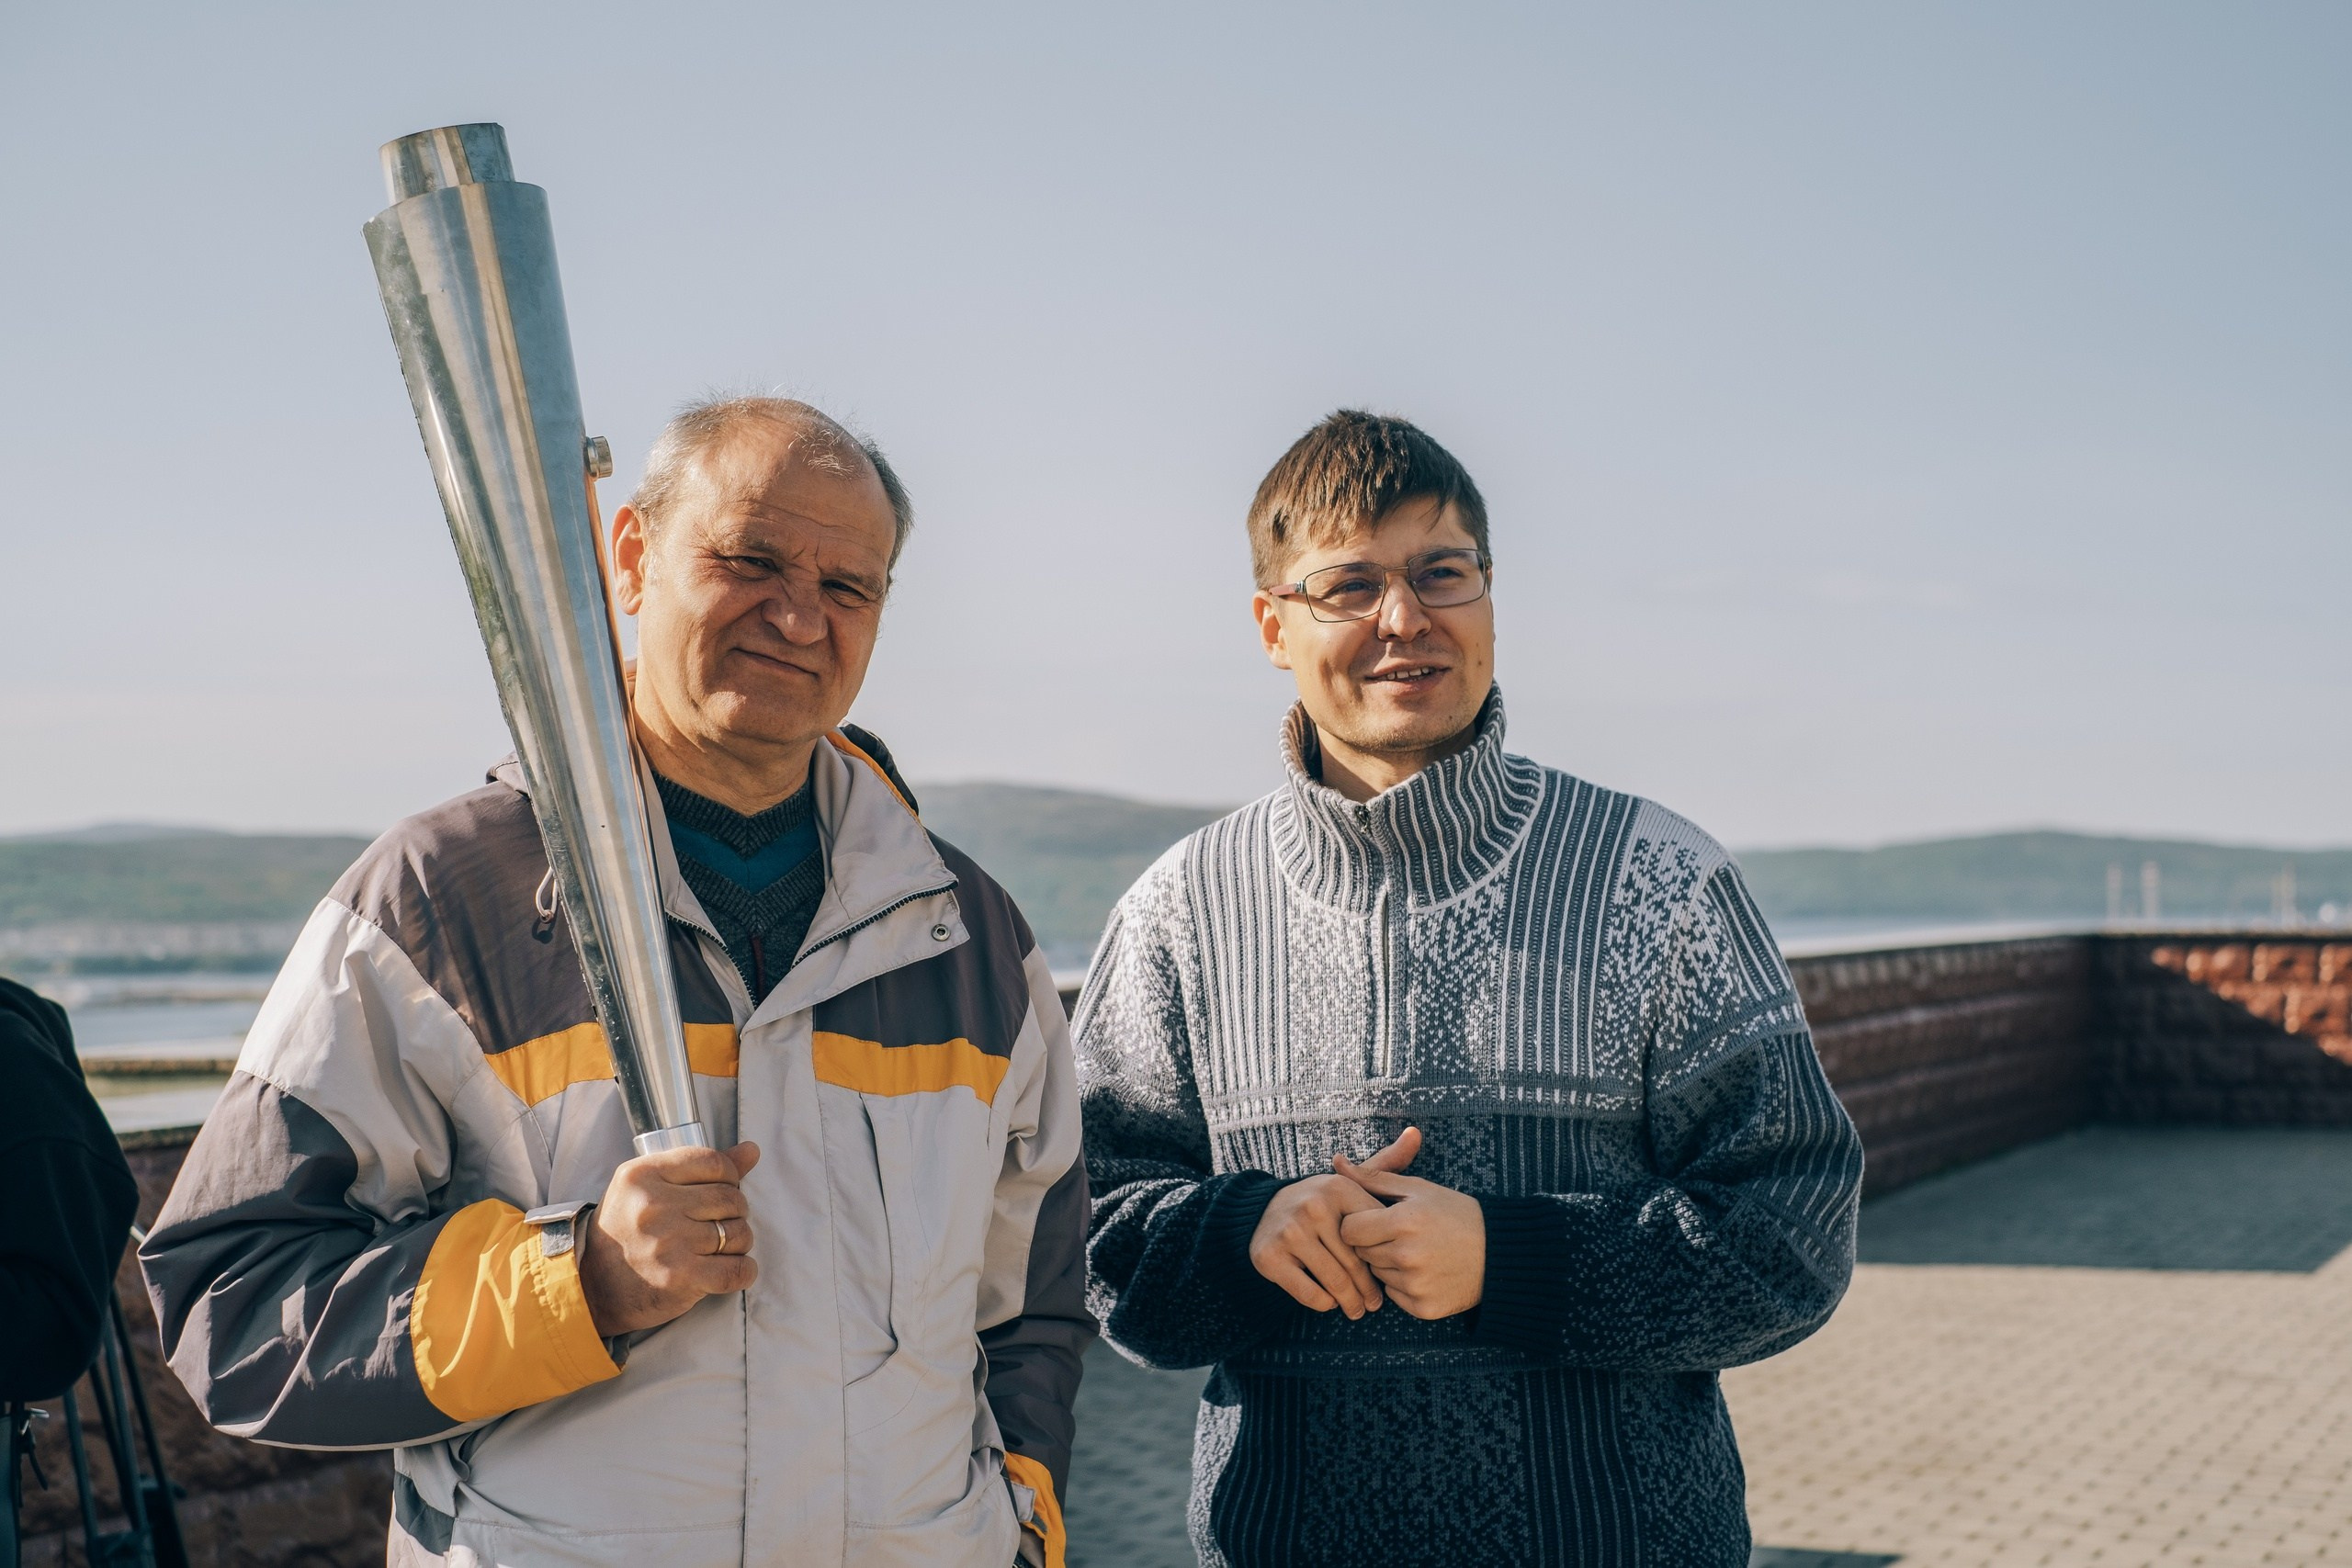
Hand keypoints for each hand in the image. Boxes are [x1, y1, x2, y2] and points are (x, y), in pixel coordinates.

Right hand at [579, 1141, 760, 1336]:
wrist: (592, 1287)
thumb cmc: (626, 1232)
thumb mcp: (648, 1187)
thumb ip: (699, 1167)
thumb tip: (751, 1150)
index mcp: (643, 1175)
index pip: (713, 1162)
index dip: (729, 1177)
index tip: (721, 1191)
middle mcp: (653, 1205)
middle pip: (731, 1198)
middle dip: (736, 1212)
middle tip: (720, 1224)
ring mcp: (667, 1242)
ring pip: (738, 1233)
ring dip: (738, 1242)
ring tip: (719, 1247)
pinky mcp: (680, 1277)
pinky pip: (737, 1269)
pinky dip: (743, 1271)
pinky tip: (730, 1270)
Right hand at [1246, 1129, 1421, 1318]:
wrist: (1261, 1213)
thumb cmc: (1321, 1203)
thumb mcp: (1349, 1183)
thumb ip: (1385, 1164)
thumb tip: (1416, 1133)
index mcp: (1337, 1187)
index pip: (1374, 1233)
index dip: (1384, 1256)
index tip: (1388, 1272)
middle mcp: (1312, 1206)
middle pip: (1355, 1260)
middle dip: (1369, 1288)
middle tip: (1376, 1304)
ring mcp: (1289, 1232)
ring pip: (1334, 1281)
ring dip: (1350, 1302)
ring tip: (1358, 1310)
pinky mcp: (1270, 1257)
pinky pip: (1309, 1293)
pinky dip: (1324, 1303)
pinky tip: (1331, 1303)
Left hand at [1335, 1128, 1485, 1319]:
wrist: (1499, 1254)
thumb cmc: (1456, 1214)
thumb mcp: (1418, 1189)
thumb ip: (1373, 1177)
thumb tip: (1336, 1162)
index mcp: (1402, 1222)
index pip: (1348, 1230)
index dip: (1358, 1223)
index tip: (1374, 1220)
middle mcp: (1406, 1256)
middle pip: (1361, 1253)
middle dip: (1373, 1243)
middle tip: (1400, 1235)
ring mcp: (1415, 1285)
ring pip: (1376, 1275)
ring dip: (1387, 1264)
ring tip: (1416, 1252)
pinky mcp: (1423, 1308)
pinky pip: (1393, 1296)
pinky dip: (1403, 1285)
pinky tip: (1425, 1272)